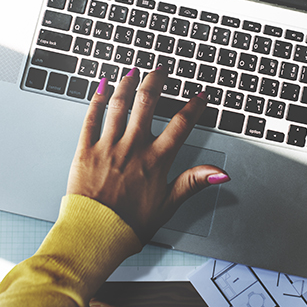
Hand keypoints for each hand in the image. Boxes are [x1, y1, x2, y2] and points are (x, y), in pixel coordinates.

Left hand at [66, 67, 229, 242]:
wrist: (94, 236)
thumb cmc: (129, 225)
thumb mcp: (168, 205)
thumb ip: (194, 183)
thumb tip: (221, 173)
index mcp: (155, 161)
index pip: (180, 125)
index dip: (193, 107)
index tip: (200, 96)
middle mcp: (132, 148)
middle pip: (147, 104)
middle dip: (156, 82)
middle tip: (161, 70)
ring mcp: (108, 147)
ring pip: (119, 105)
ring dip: (127, 84)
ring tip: (134, 71)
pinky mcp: (85, 150)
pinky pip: (91, 119)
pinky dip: (96, 100)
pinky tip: (101, 87)